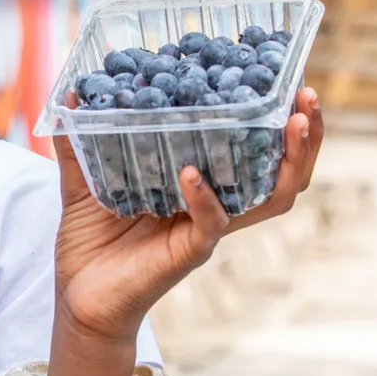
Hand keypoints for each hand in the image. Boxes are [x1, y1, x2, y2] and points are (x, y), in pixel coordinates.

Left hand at [50, 88, 325, 343]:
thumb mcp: (84, 182)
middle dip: (305, 134)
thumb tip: (69, 95)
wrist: (79, 298)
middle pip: (283, 171)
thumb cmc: (90, 243)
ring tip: (294, 120)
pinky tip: (192, 172)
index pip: (253, 148)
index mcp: (201, 184)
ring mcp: (209, 228)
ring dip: (291, 159)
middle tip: (307, 94)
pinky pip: (212, 221)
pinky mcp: (191, 251)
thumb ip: (79, 142)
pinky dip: (205, 195)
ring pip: (272, 196)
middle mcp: (216, 204)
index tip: (286, 77)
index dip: (275, 117)